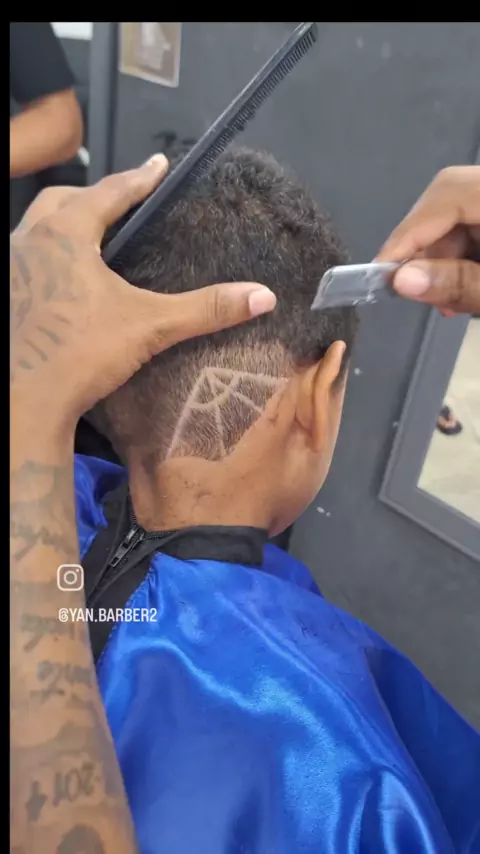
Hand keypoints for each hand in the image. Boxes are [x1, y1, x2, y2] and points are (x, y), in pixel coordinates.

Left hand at [10, 155, 276, 422]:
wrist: (25, 401)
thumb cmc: (83, 353)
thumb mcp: (150, 325)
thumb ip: (206, 308)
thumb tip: (264, 296)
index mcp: (64, 234)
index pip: (109, 192)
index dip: (140, 178)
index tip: (160, 165)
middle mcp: (28, 241)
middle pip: (62, 201)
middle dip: (94, 197)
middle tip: (124, 202)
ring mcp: (12, 270)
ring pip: (36, 230)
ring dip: (63, 226)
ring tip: (93, 239)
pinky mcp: (7, 297)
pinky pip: (27, 261)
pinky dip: (47, 258)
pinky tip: (64, 282)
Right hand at [376, 165, 479, 314]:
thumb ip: (458, 283)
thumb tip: (399, 281)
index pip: (447, 195)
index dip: (410, 234)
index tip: (383, 275)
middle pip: (450, 199)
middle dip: (427, 246)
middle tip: (415, 290)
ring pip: (461, 212)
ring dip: (446, 255)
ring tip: (446, 299)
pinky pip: (476, 220)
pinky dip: (465, 253)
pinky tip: (466, 283)